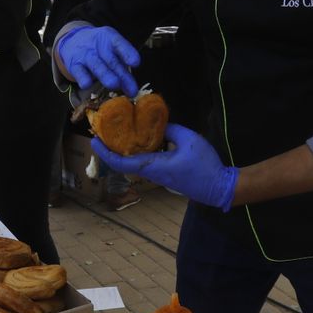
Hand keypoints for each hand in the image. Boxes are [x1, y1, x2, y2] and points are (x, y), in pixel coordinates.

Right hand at [55, 25, 139, 96]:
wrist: (73, 41)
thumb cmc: (99, 48)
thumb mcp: (111, 50)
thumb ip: (121, 66)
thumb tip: (131, 88)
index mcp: (110, 38)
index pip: (119, 44)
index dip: (128, 53)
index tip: (136, 63)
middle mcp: (98, 46)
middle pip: (112, 61)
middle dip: (122, 75)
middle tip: (132, 90)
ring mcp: (85, 55)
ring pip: (97, 66)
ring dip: (106, 75)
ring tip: (114, 85)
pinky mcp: (74, 65)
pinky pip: (79, 72)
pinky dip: (83, 78)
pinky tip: (87, 84)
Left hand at [92, 124, 238, 210]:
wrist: (218, 187)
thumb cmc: (205, 165)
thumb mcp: (190, 139)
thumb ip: (171, 130)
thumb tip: (159, 124)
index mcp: (153, 166)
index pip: (121, 162)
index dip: (105, 152)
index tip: (94, 140)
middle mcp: (151, 173)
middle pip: (123, 162)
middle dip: (110, 148)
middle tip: (103, 131)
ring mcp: (157, 175)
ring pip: (133, 163)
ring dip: (123, 150)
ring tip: (118, 132)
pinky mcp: (164, 175)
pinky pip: (144, 163)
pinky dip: (136, 152)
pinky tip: (139, 139)